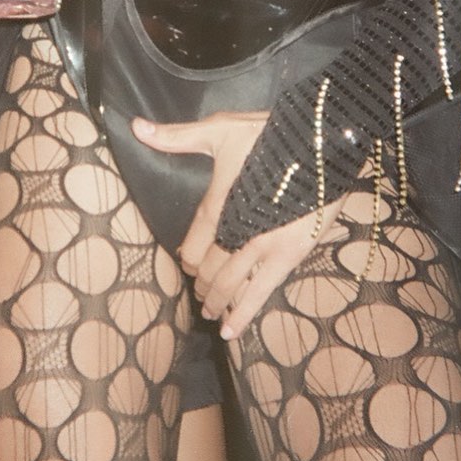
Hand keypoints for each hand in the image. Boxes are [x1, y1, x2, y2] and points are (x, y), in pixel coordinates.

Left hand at [132, 112, 345, 339]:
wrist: (324, 140)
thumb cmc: (271, 133)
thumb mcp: (221, 130)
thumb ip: (177, 137)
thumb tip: (136, 128)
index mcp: (218, 204)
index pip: (192, 243)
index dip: (186, 257)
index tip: (187, 262)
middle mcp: (237, 231)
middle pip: (209, 269)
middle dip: (201, 283)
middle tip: (199, 293)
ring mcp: (263, 246)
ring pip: (230, 285)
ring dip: (217, 302)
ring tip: (210, 314)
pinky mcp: (290, 254)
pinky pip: (261, 291)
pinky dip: (244, 313)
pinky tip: (230, 331)